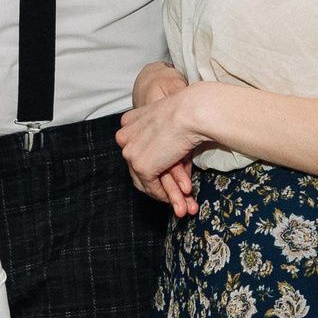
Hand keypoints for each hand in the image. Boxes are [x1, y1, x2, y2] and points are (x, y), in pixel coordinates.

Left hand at [120, 71, 207, 216]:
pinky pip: (152, 187)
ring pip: (146, 180)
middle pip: (141, 167)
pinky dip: (167, 195)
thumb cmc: (190, 113)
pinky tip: (182, 198)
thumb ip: (164, 145)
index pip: (139, 150)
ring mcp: (130, 152)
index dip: (157, 165)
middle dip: (162, 185)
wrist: (193, 111)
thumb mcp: (170, 126)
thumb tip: (170, 167)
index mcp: (128, 122)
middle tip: (179, 196)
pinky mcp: (141, 165)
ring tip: (183, 206)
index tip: (173, 177)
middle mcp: (124, 137)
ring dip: (167, 194)